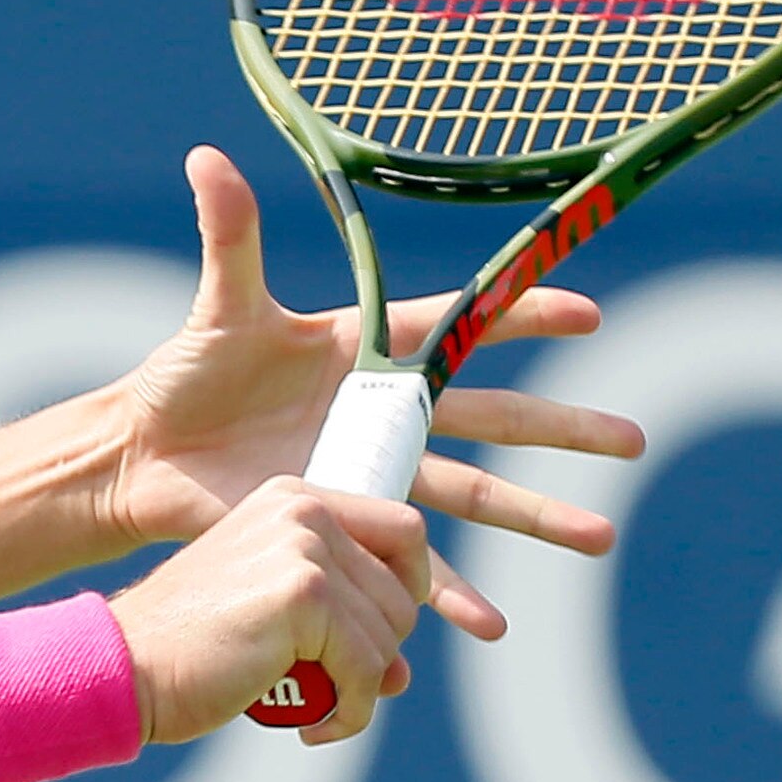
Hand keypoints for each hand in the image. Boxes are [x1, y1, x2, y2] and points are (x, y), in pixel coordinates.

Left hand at [100, 147, 646, 647]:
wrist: (147, 455)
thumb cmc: (182, 375)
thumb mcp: (218, 308)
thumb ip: (228, 237)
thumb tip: (206, 154)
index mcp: (365, 350)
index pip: (459, 329)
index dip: (520, 316)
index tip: (588, 312)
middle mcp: (383, 412)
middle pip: (494, 418)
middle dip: (563, 430)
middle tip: (633, 440)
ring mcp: (372, 471)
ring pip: (473, 495)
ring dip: (538, 519)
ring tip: (600, 539)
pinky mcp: (347, 521)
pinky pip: (410, 564)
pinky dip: (449, 595)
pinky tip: (490, 627)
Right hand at [110, 475, 430, 745]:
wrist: (119, 668)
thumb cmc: (184, 650)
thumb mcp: (266, 613)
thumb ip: (336, 622)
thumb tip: (401, 673)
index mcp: (292, 499)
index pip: (402, 531)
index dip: (402, 591)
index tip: (368, 636)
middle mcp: (302, 511)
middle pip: (402, 591)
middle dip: (377, 651)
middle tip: (329, 683)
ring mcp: (305, 549)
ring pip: (389, 634)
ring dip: (361, 686)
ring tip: (313, 705)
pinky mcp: (305, 596)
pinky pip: (367, 668)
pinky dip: (351, 711)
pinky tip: (312, 726)